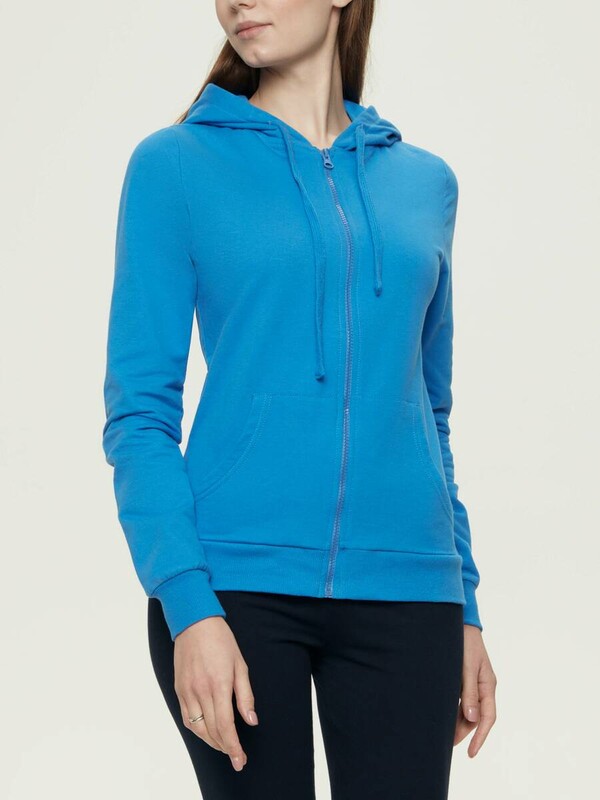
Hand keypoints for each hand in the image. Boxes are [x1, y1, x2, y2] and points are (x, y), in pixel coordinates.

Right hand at [173, 616, 258, 771]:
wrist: (194, 622)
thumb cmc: (221, 640)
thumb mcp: (240, 664)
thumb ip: (245, 695)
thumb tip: (251, 720)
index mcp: (219, 684)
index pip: (225, 726)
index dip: (233, 747)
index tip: (240, 760)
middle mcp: (200, 691)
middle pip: (212, 731)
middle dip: (226, 748)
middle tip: (237, 758)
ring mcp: (187, 690)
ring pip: (198, 728)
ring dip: (211, 742)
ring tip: (225, 747)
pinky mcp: (179, 689)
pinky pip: (187, 718)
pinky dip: (197, 730)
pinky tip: (207, 732)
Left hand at [455, 625, 496, 756]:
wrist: (458, 621)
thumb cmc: (464, 642)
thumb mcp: (467, 667)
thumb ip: (469, 692)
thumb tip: (473, 719)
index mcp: (488, 684)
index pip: (488, 718)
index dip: (480, 737)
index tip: (471, 753)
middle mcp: (482, 686)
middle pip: (476, 716)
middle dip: (464, 732)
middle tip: (448, 746)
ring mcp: (473, 682)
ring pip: (468, 709)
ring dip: (458, 722)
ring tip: (443, 734)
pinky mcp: (462, 677)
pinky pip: (461, 699)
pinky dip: (454, 709)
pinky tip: (442, 715)